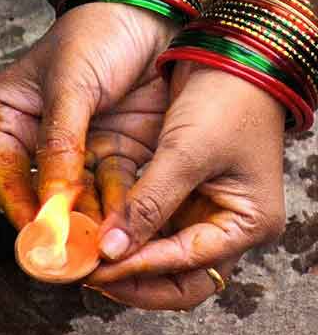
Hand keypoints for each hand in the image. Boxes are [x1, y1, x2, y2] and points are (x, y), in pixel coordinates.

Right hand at [0, 2, 177, 229]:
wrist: (146, 14)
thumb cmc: (96, 35)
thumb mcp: (69, 85)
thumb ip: (60, 142)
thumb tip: (53, 198)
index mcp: (11, 115)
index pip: (6, 171)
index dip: (19, 205)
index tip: (36, 234)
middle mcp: (42, 136)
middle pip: (43, 189)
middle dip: (57, 220)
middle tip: (70, 251)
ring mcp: (81, 145)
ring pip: (80, 193)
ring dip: (89, 219)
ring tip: (99, 246)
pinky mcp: (115, 148)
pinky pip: (113, 184)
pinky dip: (116, 205)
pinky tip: (121, 224)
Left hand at [88, 61, 286, 309]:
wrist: (228, 56)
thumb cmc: (225, 99)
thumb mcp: (186, 154)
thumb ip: (149, 205)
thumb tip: (112, 251)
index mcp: (246, 221)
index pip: (189, 265)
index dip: (142, 269)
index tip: (100, 268)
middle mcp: (227, 222)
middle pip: (180, 273)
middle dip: (137, 278)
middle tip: (94, 275)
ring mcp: (204, 207)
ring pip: (162, 250)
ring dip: (128, 255)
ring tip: (89, 256)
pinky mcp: (183, 189)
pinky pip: (153, 220)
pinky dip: (128, 227)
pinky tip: (99, 228)